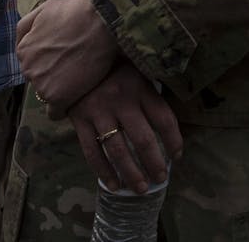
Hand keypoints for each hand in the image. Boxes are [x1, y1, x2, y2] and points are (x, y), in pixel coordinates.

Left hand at [17, 0, 117, 113]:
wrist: (100, 22)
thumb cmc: (75, 12)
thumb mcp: (44, 9)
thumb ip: (27, 27)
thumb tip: (23, 42)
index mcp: (23, 50)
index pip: (32, 64)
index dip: (48, 61)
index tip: (64, 58)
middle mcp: (27, 69)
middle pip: (39, 80)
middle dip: (53, 75)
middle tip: (74, 66)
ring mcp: (41, 85)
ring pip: (48, 94)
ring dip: (61, 89)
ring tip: (80, 78)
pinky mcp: (58, 98)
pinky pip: (55, 113)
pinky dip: (64, 108)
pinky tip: (75, 99)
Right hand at [67, 62, 182, 192]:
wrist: (72, 59)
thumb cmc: (111, 68)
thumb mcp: (135, 71)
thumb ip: (149, 93)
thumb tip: (167, 126)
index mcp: (139, 87)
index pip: (164, 118)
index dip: (174, 140)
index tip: (177, 156)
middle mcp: (121, 100)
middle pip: (143, 139)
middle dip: (155, 164)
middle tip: (160, 179)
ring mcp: (99, 112)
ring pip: (119, 151)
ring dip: (132, 174)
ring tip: (141, 189)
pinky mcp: (80, 121)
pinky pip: (93, 152)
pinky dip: (104, 172)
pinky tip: (114, 185)